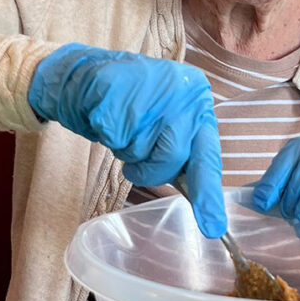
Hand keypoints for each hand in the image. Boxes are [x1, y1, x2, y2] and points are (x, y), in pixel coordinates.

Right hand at [28, 44, 225, 237]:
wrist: (86, 73)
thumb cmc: (132, 106)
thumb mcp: (168, 120)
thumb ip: (185, 149)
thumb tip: (201, 197)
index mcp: (198, 98)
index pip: (207, 155)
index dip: (208, 194)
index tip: (213, 227)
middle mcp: (180, 92)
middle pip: (171, 158)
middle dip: (151, 169)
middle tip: (138, 161)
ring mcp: (149, 92)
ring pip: (140, 153)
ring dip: (127, 152)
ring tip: (123, 127)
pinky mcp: (116, 96)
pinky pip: (115, 140)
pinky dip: (108, 136)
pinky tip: (107, 117)